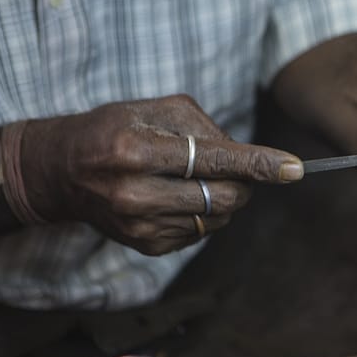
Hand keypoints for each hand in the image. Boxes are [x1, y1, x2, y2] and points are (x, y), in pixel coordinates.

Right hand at [20, 95, 302, 254]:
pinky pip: (202, 233)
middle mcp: (136, 193)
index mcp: (137, 151)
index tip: (296, 169)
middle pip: (225, 197)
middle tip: (238, 169)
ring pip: (219, 218)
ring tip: (194, 179)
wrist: (60, 171)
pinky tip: (177, 197)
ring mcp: (140, 226)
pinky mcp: (146, 246)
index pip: (215, 160)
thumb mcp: (154, 110)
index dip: (260, 165)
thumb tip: (249, 157)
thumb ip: (206, 128)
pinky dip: (204, 213)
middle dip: (245, 182)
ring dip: (224, 198)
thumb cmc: (114, 130)